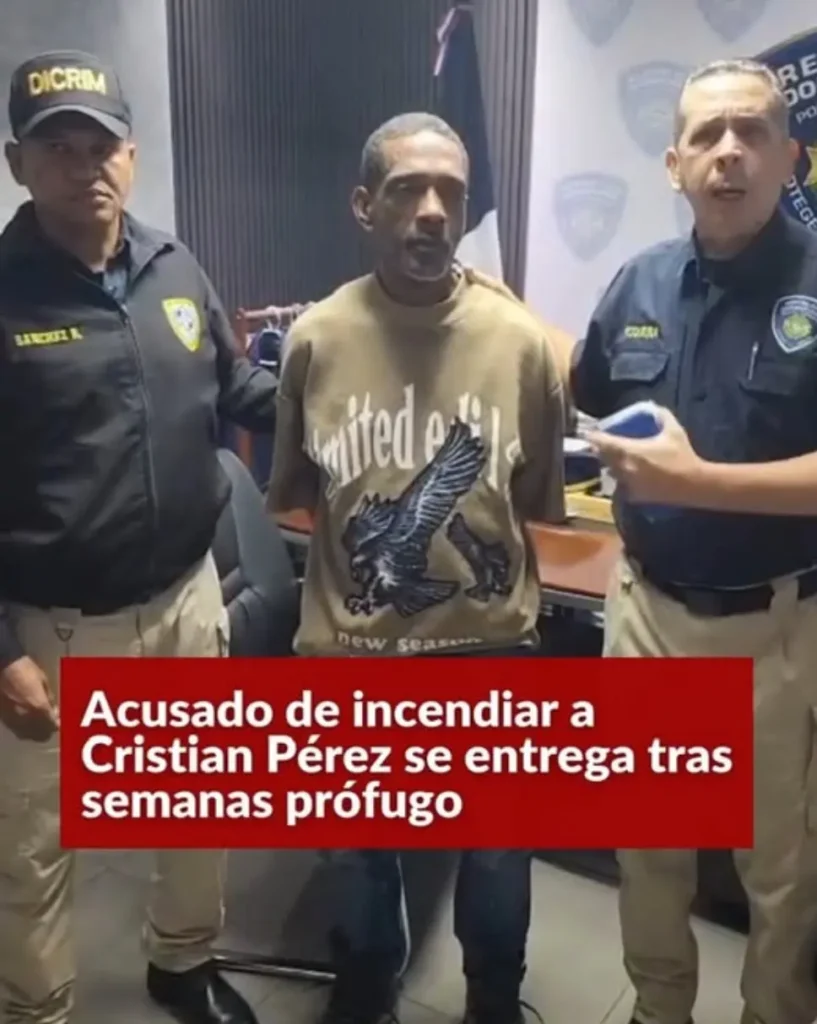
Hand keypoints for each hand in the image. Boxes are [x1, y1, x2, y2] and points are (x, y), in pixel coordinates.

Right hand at [0, 656, 59, 740]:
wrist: (3, 666)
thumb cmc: (26, 670)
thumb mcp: (43, 681)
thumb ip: (49, 699)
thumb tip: (53, 710)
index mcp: (40, 708)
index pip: (52, 726)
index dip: (56, 724)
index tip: (58, 719)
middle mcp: (27, 718)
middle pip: (40, 735)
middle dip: (47, 730)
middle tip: (49, 721)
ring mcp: (13, 720)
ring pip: (27, 735)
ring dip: (35, 731)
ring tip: (37, 721)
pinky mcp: (3, 719)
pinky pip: (16, 730)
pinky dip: (23, 729)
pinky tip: (25, 720)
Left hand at [586, 407, 708, 505]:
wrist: (693, 484)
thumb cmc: (682, 456)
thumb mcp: (673, 431)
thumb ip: (662, 416)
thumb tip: (655, 407)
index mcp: (628, 450)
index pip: (601, 442)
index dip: (594, 437)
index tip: (592, 433)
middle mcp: (623, 468)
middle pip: (603, 457)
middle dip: (602, 450)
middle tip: (605, 444)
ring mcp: (627, 483)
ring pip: (611, 472)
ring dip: (611, 465)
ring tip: (618, 458)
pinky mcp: (634, 496)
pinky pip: (621, 486)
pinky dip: (622, 479)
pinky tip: (630, 475)